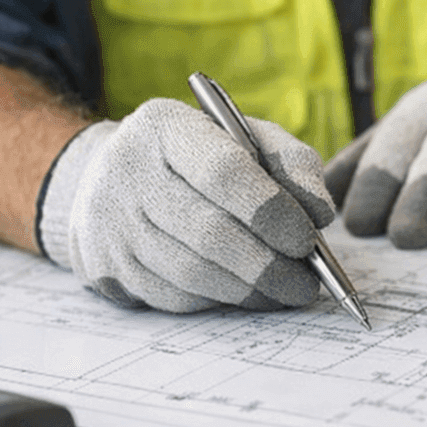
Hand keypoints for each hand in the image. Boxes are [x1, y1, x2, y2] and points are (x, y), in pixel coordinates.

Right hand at [38, 99, 335, 311]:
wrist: (105, 177)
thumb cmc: (196, 157)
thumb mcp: (246, 138)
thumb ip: (292, 162)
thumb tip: (321, 213)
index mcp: (164, 126)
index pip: (222, 172)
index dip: (271, 211)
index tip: (308, 239)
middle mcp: (126, 171)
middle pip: (208, 231)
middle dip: (268, 264)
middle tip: (308, 282)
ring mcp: (110, 223)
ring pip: (192, 272)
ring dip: (250, 289)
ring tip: (287, 290)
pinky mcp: (107, 266)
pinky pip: (174, 296)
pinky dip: (220, 299)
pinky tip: (247, 293)